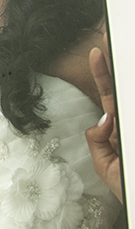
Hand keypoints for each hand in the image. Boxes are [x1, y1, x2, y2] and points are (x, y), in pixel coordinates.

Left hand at [85, 35, 122, 202]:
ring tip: (125, 81)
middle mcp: (133, 123)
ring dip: (128, 86)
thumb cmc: (129, 186)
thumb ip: (98, 142)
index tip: (97, 53)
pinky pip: (134, 114)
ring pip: (132, 99)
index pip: (110, 95)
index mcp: (119, 128)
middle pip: (127, 90)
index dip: (103, 74)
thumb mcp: (105, 165)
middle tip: (112, 42)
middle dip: (120, 69)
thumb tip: (105, 118)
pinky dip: (130, 107)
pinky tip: (128, 100)